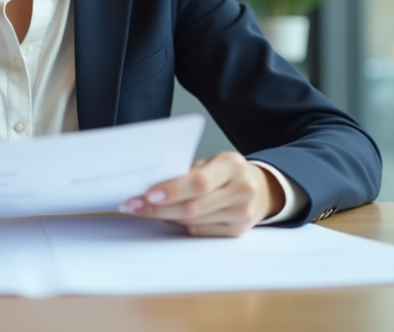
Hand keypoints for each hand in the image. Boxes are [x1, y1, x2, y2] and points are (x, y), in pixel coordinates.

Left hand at [119, 152, 284, 236]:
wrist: (259, 189)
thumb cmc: (225, 173)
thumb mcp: (211, 162)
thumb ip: (187, 172)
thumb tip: (151, 186)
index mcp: (232, 164)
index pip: (199, 182)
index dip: (171, 190)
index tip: (147, 194)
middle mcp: (241, 189)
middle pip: (193, 206)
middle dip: (158, 208)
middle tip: (134, 206)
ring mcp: (242, 214)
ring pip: (194, 221)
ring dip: (165, 217)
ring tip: (146, 210)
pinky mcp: (238, 231)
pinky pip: (200, 231)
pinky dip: (181, 225)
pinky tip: (170, 218)